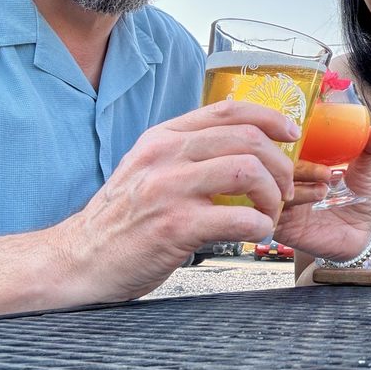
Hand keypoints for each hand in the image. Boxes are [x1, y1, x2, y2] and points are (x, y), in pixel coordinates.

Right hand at [62, 99, 300, 299]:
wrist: (79, 259)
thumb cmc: (123, 219)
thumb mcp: (149, 169)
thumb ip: (188, 153)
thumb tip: (243, 145)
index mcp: (163, 138)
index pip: (229, 110)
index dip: (270, 118)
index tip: (291, 133)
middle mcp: (166, 156)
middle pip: (247, 139)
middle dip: (279, 165)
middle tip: (284, 189)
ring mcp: (169, 189)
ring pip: (248, 171)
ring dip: (272, 195)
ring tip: (269, 212)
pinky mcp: (175, 226)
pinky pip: (240, 218)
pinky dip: (260, 226)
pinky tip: (255, 234)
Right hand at [276, 126, 370, 261]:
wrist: (361, 237)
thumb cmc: (359, 202)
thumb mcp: (364, 175)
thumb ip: (367, 152)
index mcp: (304, 163)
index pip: (288, 147)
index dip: (295, 140)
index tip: (315, 140)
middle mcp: (289, 181)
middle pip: (277, 166)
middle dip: (301, 166)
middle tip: (327, 172)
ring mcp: (283, 202)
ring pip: (273, 188)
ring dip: (299, 187)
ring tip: (324, 190)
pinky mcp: (281, 226)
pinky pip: (271, 212)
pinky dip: (287, 205)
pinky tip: (312, 203)